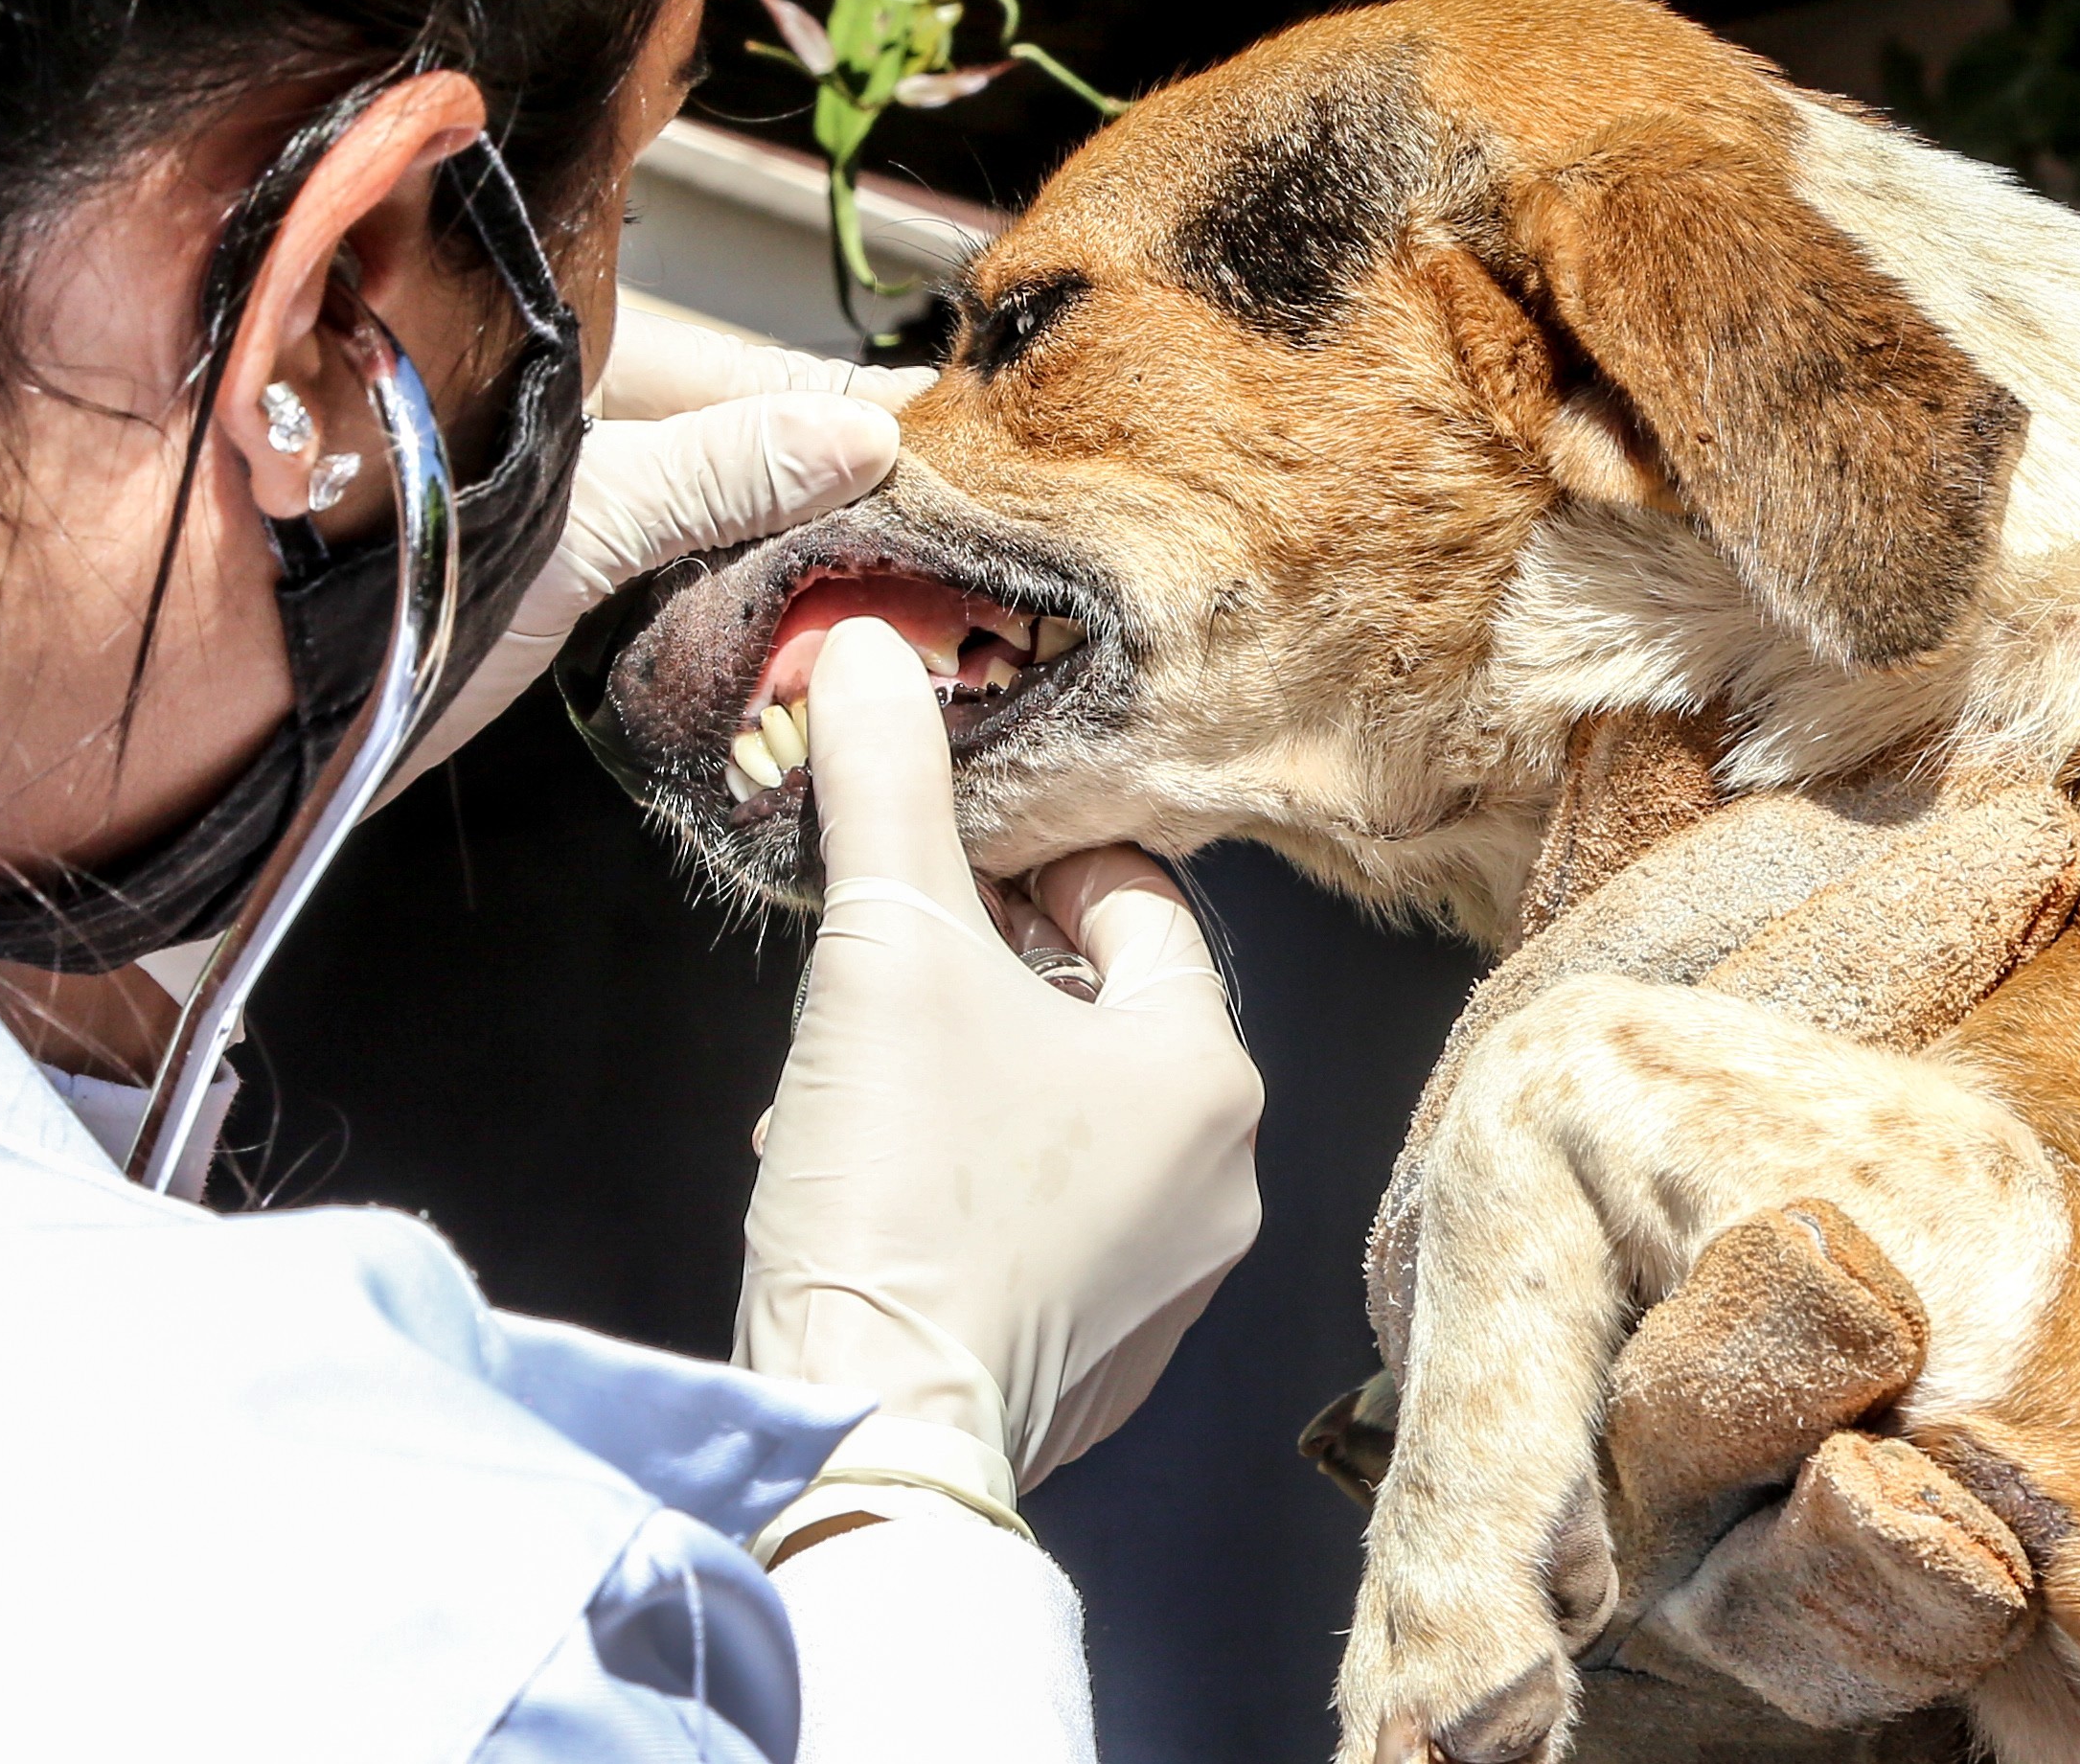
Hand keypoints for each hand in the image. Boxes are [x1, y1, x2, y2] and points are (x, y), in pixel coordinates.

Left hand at [400, 314, 922, 785]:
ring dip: (797, 538)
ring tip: (911, 572)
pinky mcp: (547, 582)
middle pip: (737, 430)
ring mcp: (557, 499)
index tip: (956, 433)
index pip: (749, 361)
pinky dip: (741, 588)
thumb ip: (716, 469)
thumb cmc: (388, 587)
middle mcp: (564, 412)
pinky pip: (674, 566)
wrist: (266, 720)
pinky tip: (808, 617)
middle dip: (837, 472)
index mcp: (565, 352)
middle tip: (960, 519)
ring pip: (712, 501)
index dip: (850, 399)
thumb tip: (862, 436)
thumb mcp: (576, 517)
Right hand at [736, 615, 1264, 1491]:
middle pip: (1098, 1010)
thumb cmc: (904, 1191)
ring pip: (1062, 1116)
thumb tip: (866, 652)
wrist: (869, 1428)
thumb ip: (886, 788)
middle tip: (879, 971)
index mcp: (1209, 1071)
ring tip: (855, 1082)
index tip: (935, 862)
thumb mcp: (885, 951)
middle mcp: (1224, 1180)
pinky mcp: (1102, 1356)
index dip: (1024, 862)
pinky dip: (965, 1180)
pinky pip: (1047, 1220)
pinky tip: (871, 1182)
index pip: (1135, 901)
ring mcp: (1172, 1281)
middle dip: (978, 975)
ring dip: (960, 1076)